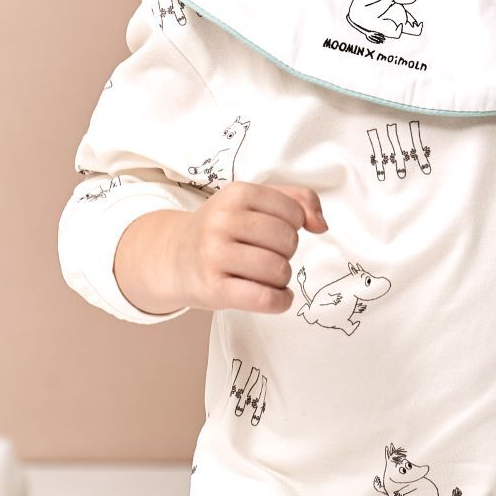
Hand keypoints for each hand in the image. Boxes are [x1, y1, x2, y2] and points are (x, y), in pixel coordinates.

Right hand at [174, 180, 328, 313]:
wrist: (174, 257)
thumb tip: (321, 225)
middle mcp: (222, 220)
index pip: (293, 212)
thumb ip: (297, 201)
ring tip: (266, 275)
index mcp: (236, 193)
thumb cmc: (223, 229)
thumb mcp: (254, 202)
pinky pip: (264, 298)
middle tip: (267, 255)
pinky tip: (276, 297)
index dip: (294, 226)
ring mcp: (214, 254)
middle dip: (286, 252)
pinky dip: (280, 301)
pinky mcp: (213, 287)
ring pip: (279, 270)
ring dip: (281, 278)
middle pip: (288, 241)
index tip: (275, 232)